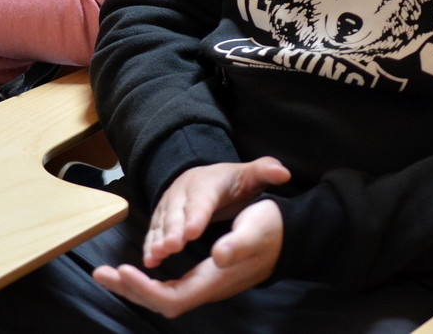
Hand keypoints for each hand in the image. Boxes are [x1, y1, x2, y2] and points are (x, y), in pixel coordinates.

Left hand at [93, 163, 288, 317]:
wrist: (287, 236)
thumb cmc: (270, 231)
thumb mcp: (255, 231)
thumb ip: (237, 245)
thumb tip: (218, 255)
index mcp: (213, 280)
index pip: (172, 298)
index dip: (146, 289)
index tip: (125, 270)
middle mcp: (205, 287)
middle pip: (160, 301)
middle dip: (129, 289)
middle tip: (100, 272)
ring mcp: (202, 284)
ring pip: (161, 295)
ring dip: (132, 285)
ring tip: (106, 273)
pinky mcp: (201, 276)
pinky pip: (166, 287)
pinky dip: (145, 280)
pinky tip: (131, 271)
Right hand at [141, 157, 290, 269]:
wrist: (208, 178)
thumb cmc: (232, 183)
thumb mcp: (250, 175)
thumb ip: (265, 172)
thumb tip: (283, 173)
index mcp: (207, 183)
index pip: (202, 200)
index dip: (196, 215)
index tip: (194, 231)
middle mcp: (183, 191)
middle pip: (177, 212)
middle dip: (173, 230)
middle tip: (171, 247)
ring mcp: (169, 203)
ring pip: (162, 222)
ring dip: (157, 239)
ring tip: (156, 256)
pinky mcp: (161, 216)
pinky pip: (154, 230)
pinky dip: (150, 244)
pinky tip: (149, 260)